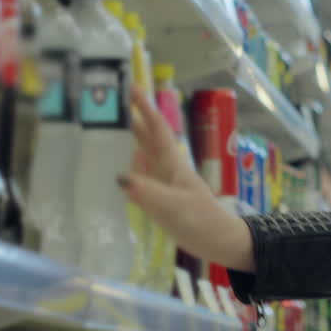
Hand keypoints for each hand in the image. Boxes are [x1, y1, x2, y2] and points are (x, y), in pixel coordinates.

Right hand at [118, 87, 254, 271]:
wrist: (222, 243)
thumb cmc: (203, 223)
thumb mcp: (176, 208)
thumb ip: (150, 194)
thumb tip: (120, 177)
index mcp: (173, 166)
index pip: (157, 130)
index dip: (146, 108)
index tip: (132, 87)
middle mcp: (169, 170)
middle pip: (149, 139)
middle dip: (134, 119)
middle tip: (110, 104)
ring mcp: (167, 183)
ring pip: (146, 155)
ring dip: (131, 140)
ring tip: (109, 128)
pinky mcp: (164, 198)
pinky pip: (143, 176)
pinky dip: (131, 167)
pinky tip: (123, 165)